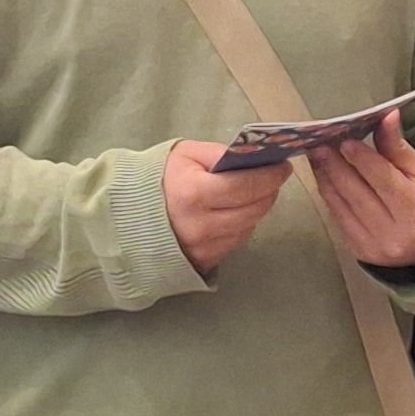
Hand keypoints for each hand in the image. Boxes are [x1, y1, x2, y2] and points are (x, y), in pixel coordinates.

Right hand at [161, 138, 285, 276]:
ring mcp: (204, 248)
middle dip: (269, 191)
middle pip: (254, 209)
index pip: (247, 186)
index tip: (283, 166)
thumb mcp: (186, 154)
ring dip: (257, 208)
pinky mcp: (206, 261)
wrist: (131, 215)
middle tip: (273, 177)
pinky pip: (237, 241)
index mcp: (194, 194)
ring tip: (253, 192)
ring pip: (249, 226)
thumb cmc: (161, 178)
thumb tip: (254, 157)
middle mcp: (201, 226)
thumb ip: (220, 153)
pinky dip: (242, 224)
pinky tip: (235, 211)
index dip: (270, 176)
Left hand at [305, 111, 414, 270]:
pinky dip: (330, 196)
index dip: (362, 158)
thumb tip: (386, 116)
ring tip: (316, 156)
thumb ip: (397, 146)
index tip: (344, 140)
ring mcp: (375, 246)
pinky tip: (324, 177)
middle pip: (356, 193)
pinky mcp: (360, 252)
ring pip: (341, 206)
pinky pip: (338, 219)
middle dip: (334, 166)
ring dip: (325, 178)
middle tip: (318, 144)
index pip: (383, 179)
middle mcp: (394, 233)